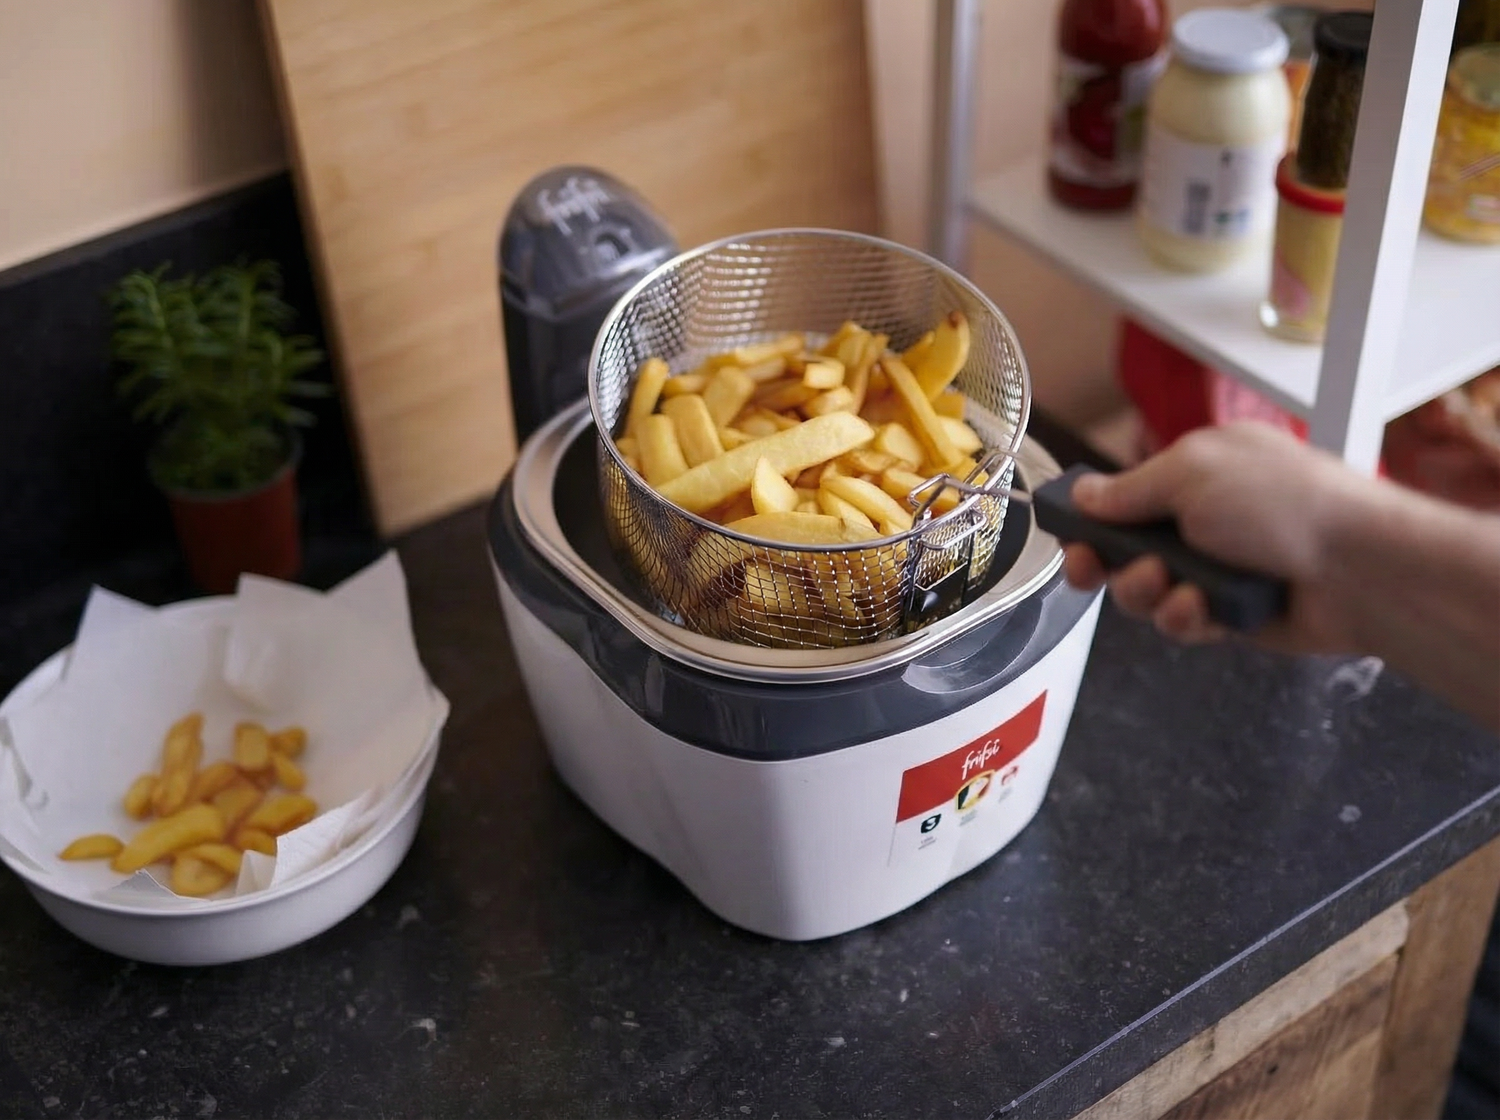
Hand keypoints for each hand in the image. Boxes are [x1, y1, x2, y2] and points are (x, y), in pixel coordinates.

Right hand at [1061, 423, 1363, 652]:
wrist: (1358, 569)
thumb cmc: (1282, 504)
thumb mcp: (1190, 474)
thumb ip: (1128, 491)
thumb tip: (1085, 494)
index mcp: (1195, 472)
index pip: (1123, 498)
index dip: (1090, 521)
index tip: (1070, 538)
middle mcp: (1202, 520)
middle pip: (1122, 551)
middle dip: (1104, 563)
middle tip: (1095, 569)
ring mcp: (1215, 570)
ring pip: (1144, 593)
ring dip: (1144, 591)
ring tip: (1170, 584)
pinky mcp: (1229, 616)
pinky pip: (1180, 623)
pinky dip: (1184, 618)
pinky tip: (1203, 609)